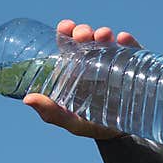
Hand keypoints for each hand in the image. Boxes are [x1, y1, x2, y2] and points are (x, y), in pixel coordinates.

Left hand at [23, 19, 142, 140]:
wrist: (122, 135)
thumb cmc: (91, 124)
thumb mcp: (71, 121)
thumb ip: (51, 113)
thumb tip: (28, 99)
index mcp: (75, 68)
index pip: (68, 44)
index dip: (66, 32)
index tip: (65, 27)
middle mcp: (94, 60)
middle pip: (87, 39)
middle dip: (84, 32)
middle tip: (83, 35)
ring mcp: (115, 61)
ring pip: (108, 41)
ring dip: (104, 34)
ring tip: (103, 35)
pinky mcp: (134, 66)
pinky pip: (133, 51)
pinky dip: (129, 43)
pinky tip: (124, 39)